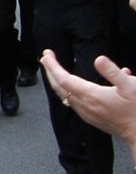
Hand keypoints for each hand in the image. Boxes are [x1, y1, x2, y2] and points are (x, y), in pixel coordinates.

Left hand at [41, 49, 135, 163]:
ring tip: (54, 70)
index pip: (63, 78)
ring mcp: (86, 113)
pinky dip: (67, 91)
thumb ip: (113, 72)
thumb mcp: (130, 87)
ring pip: (64, 95)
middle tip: (45, 58)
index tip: (46, 55)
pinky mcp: (91, 118)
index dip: (53, 66)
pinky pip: (72, 102)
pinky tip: (73, 85)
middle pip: (59, 87)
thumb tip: (99, 59)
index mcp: (91, 96)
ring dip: (57, 81)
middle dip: (50, 71)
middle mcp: (84, 106)